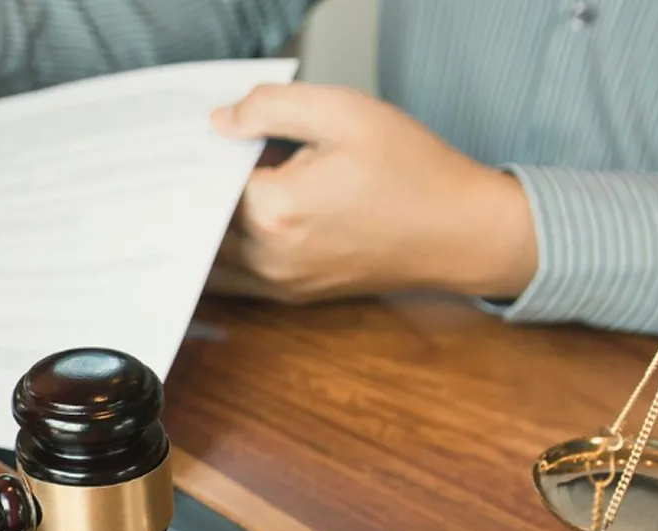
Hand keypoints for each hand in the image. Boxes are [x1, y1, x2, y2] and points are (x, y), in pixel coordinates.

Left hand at [204, 83, 538, 303]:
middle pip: (197, 221)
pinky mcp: (290, 296)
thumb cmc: (414, 173)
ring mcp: (277, 283)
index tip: (200, 135)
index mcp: (274, 210)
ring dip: (203, 225)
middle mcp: (267, 257)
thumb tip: (220, 122)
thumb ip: (272, 108)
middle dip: (193, 189)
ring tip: (216, 186)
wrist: (463, 232)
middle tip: (200, 157)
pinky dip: (220, 252)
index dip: (199, 153)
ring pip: (206, 256)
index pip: (203, 179)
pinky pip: (231, 278)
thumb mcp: (345, 113)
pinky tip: (232, 220)